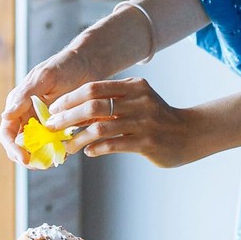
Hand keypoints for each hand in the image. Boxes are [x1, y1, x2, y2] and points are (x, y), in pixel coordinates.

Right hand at [0, 49, 90, 165]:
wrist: (90, 63)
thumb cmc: (65, 65)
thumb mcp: (45, 78)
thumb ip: (24, 97)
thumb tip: (5, 115)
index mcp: (18, 106)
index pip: (7, 134)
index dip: (12, 148)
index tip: (24, 158)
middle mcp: (27, 118)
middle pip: (18, 147)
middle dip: (27, 158)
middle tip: (41, 164)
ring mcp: (42, 125)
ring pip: (34, 151)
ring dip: (41, 159)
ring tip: (52, 161)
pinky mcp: (57, 129)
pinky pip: (52, 147)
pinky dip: (56, 154)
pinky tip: (64, 154)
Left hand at [44, 77, 195, 167]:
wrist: (189, 134)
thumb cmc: (156, 119)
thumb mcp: (138, 101)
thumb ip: (113, 103)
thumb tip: (78, 112)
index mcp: (134, 87)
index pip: (94, 87)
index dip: (70, 98)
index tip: (54, 109)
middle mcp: (138, 100)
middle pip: (93, 105)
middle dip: (67, 117)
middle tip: (52, 128)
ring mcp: (143, 121)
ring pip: (100, 127)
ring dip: (78, 138)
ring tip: (67, 147)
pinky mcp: (146, 142)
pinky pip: (113, 145)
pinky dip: (96, 149)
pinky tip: (88, 152)